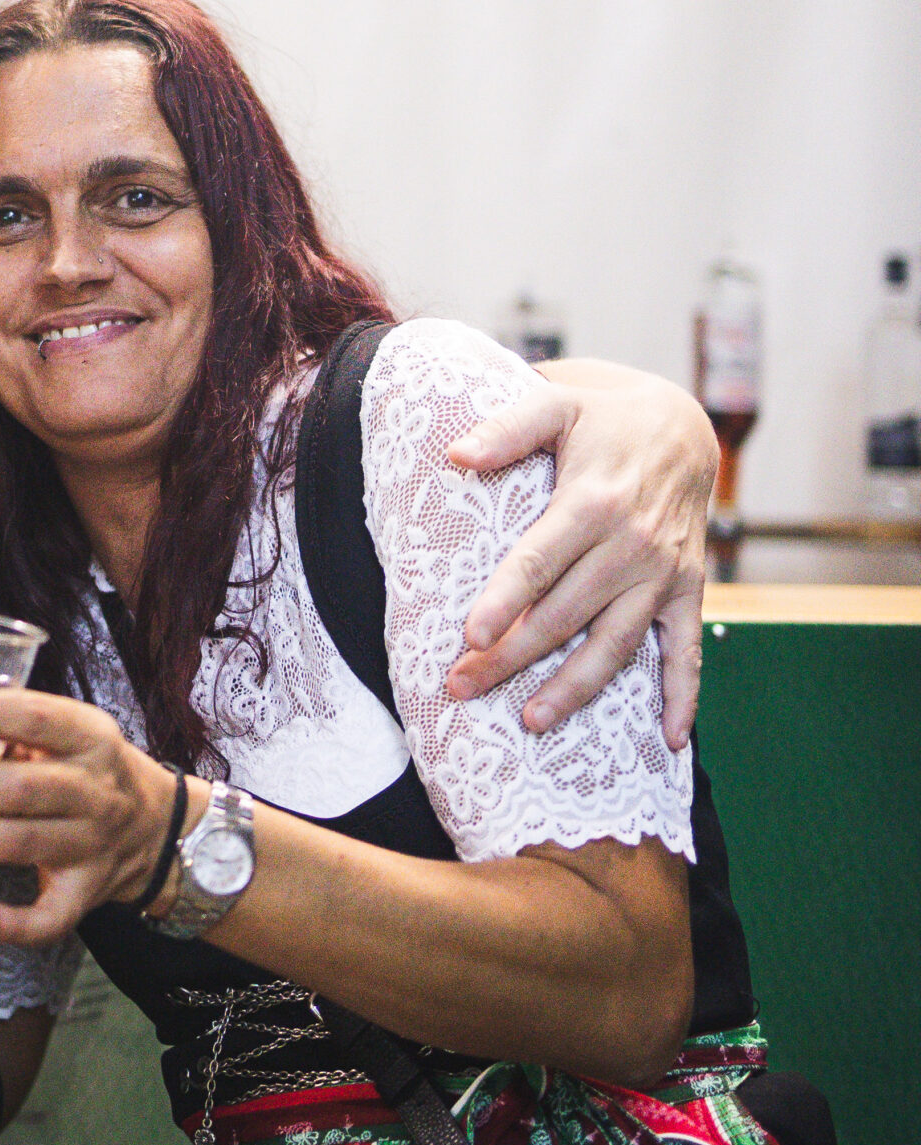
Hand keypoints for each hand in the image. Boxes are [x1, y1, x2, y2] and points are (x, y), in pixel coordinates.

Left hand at [0, 688, 175, 943]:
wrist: (161, 827)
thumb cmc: (91, 770)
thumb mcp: (71, 734)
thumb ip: (16, 727)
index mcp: (90, 738)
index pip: (35, 717)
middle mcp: (95, 791)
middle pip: (20, 789)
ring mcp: (94, 845)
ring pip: (22, 844)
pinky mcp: (87, 893)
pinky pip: (50, 917)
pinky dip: (11, 924)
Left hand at [444, 359, 715, 746]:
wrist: (684, 425)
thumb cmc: (604, 418)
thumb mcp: (557, 403)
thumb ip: (507, 429)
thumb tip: (456, 452)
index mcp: (593, 502)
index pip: (540, 561)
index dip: (505, 601)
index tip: (470, 637)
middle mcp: (633, 545)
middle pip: (565, 613)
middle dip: (512, 656)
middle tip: (461, 686)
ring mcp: (664, 573)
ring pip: (616, 643)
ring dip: (575, 687)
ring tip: (533, 721)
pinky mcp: (688, 589)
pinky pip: (688, 650)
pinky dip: (684, 696)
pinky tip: (672, 741)